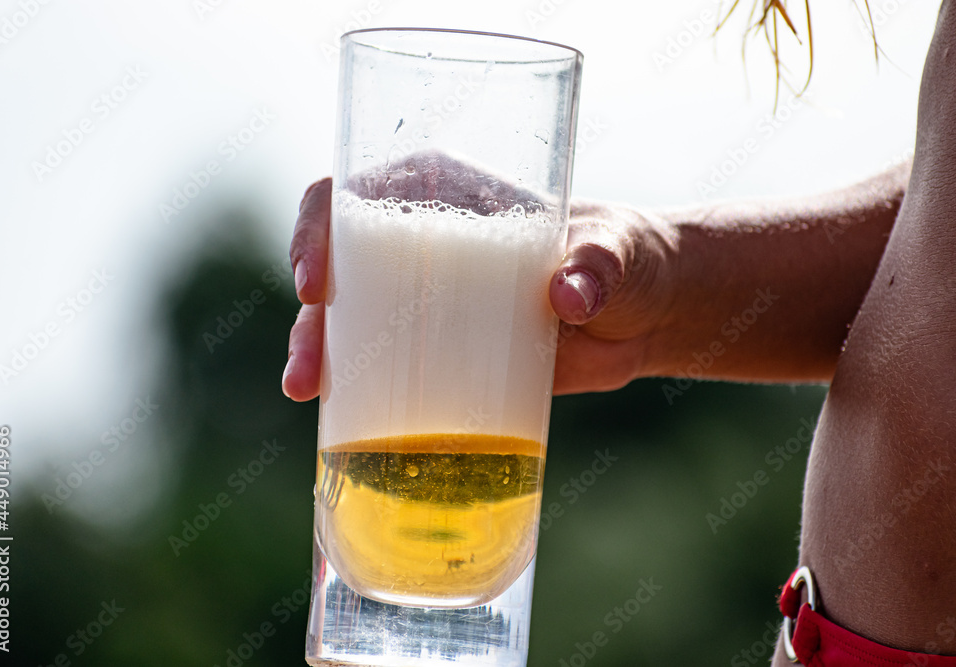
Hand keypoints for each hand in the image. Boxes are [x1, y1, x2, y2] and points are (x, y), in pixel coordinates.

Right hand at [282, 163, 674, 399]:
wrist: (647, 318)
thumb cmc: (630, 258)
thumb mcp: (617, 249)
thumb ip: (600, 264)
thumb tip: (566, 297)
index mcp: (446, 192)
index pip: (355, 193)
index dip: (317, 227)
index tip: (316, 280)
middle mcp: (422, 245)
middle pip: (338, 268)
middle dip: (309, 317)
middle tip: (308, 368)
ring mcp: (428, 304)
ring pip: (350, 324)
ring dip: (318, 359)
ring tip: (308, 396)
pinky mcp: (446, 356)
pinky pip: (386, 371)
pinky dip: (358, 398)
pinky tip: (340, 430)